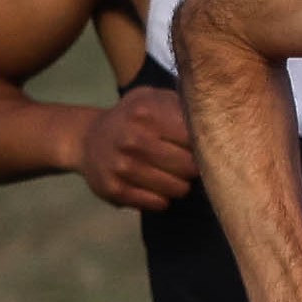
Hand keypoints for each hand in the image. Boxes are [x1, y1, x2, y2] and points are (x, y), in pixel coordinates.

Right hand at [71, 86, 195, 210]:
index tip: (201, 145)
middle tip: (187, 163)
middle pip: (190, 166)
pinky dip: (163, 198)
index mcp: (146, 113)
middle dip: (194, 167)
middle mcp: (133, 140)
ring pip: (177, 188)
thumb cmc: (131, 117)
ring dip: (180, 184)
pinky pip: (158, 204)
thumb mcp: (151, 98)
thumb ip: (181, 103)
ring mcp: (122, 167)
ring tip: (173, 175)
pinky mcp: (115, 190)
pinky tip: (156, 187)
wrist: (86, 139)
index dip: (204, 144)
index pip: (195, 138)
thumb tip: (215, 117)